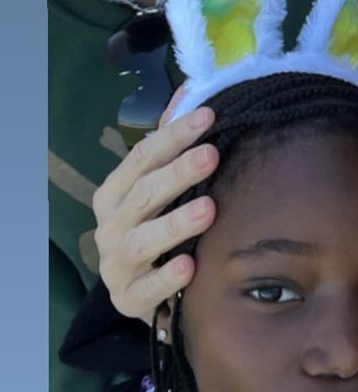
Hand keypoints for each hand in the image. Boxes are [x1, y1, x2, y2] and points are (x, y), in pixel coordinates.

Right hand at [92, 105, 218, 321]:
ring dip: (175, 223)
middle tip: (211, 155)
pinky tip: (190, 265)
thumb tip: (189, 92)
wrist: (139, 292)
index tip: (209, 117)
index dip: (173, 136)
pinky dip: (167, 277)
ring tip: (209, 209)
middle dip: (178, 173)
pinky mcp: (129, 299)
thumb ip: (171, 144)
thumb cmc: (154, 228)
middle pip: (143, 194)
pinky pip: (148, 289)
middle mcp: (111, 226)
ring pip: (143, 241)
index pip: (141, 158)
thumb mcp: (157, 188)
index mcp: (115, 193)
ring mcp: (117, 264)